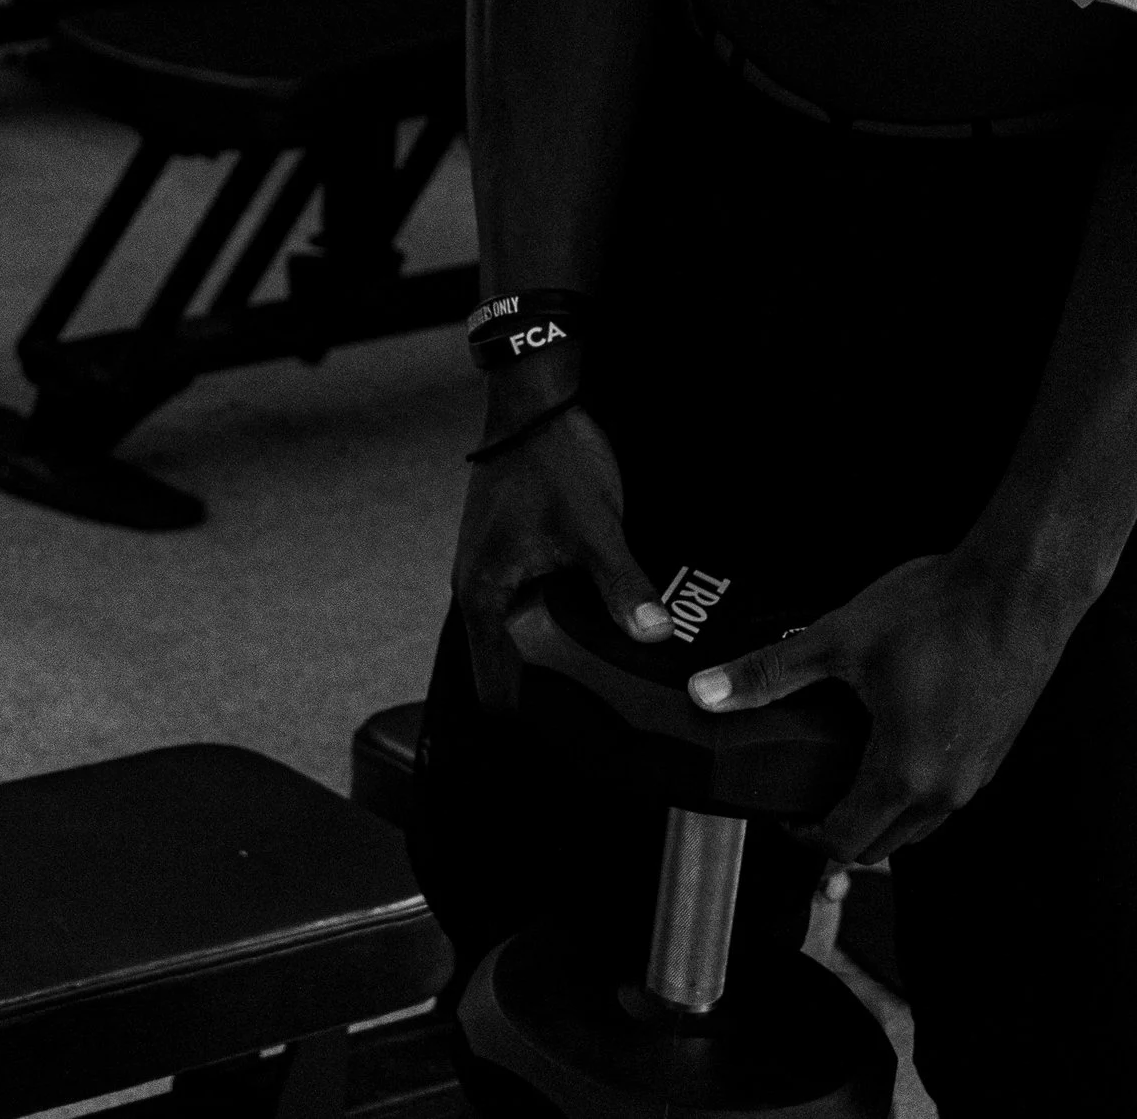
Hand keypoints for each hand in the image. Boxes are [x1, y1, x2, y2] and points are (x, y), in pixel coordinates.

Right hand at [452, 402, 673, 708]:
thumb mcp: (595, 527)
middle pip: (512, 667)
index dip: (531, 718)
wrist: (536, 401)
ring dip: (563, 654)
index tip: (578, 736)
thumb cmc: (551, 460)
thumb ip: (622, 586)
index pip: (495, 687)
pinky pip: (536, 607)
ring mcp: (496, 570)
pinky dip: (565, 623)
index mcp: (484, 595)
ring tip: (616, 676)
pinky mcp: (515, 554)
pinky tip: (606, 626)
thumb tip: (655, 637)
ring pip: (527, 636)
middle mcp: (481, 589)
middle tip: (612, 714)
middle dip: (557, 691)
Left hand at [686, 549, 1074, 864]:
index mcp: (906, 774)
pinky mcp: (995, 752)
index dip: (805, 838)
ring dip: (879, 816)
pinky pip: (946, 796)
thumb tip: (707, 694)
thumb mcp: (838, 639)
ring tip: (843, 774)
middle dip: (840, 833)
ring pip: (919, 825)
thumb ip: (769, 674)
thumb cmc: (936, 612)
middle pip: (884, 845)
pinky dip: (912, 791)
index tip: (781, 815)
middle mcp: (948, 791)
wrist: (1017, 588)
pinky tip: (892, 745)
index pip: (847, 842)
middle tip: (806, 798)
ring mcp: (978, 775)